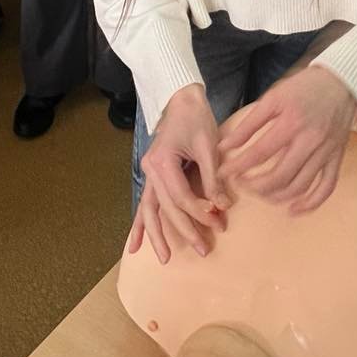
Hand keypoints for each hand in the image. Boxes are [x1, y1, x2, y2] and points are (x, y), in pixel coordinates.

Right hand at [129, 85, 229, 264]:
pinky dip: (139, 225)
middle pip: (167, 208)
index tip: (220, 221)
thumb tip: (222, 207)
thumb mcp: (208, 145)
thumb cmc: (196, 117)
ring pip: (149, 211)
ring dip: (156, 236)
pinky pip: (144, 204)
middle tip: (203, 250)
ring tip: (164, 258)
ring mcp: (148, 173)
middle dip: (185, 230)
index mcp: (163, 161)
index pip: (182, 197)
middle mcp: (151, 170)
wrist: (181, 98)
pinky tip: (134, 245)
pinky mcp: (152, 175)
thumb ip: (212, 177)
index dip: (201, 212)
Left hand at [218, 65, 356, 213]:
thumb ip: (249, 124)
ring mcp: (326, 152)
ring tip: (260, 193)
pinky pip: (326, 188)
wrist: (341, 82)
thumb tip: (225, 146)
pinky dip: (310, 204)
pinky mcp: (337, 158)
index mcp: (291, 123)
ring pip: (300, 186)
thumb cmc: (304, 87)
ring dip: (276, 196)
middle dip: (255, 186)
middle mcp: (310, 141)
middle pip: (279, 176)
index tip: (223, 173)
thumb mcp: (273, 97)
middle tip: (241, 184)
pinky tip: (293, 210)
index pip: (259, 154)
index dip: (237, 167)